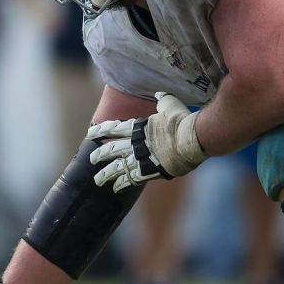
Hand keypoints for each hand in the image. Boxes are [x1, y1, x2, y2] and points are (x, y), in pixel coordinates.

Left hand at [86, 93, 205, 192]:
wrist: (192, 139)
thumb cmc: (183, 120)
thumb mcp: (171, 105)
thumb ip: (163, 101)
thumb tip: (160, 94)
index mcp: (139, 127)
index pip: (113, 128)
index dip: (100, 131)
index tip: (91, 133)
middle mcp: (135, 143)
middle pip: (110, 150)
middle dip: (99, 154)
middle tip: (92, 158)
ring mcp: (140, 158)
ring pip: (116, 168)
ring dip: (105, 174)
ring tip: (97, 180)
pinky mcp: (148, 171)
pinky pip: (130, 179)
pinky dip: (122, 184)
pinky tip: (116, 188)